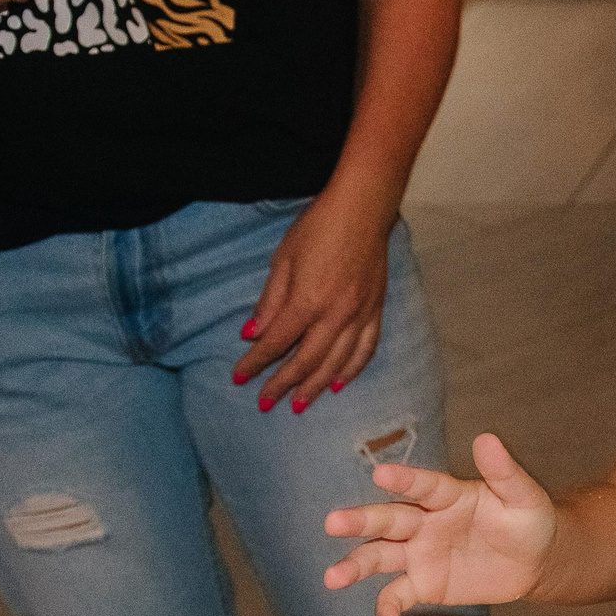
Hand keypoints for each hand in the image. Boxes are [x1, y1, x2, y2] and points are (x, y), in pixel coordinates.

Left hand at [234, 189, 391, 411]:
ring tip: (299, 405)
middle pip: (306, 360)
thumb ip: (270, 300)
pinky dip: (351, 370)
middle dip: (283, 384)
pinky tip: (338, 384)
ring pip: (337, 362)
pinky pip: (365, 350)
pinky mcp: (376, 311)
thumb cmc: (318, 228)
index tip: (239, 377)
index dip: (255, 362)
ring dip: (315, 386)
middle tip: (265, 403)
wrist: (363, 211)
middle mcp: (336, 315)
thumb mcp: (284, 259)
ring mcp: (360, 316)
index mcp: (308, 300)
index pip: (277, 342)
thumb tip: (253, 334)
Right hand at [323, 433, 557, 615]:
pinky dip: (388, 608)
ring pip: (380, 556)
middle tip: (332, 522)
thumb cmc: (529, 520)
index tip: (380, 474)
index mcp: (448, 495)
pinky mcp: (423, 584)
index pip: (423, 486)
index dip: (404, 480)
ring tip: (332, 578)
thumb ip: (505, 472)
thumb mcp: (524, 497)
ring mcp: (419, 553)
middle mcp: (425, 521)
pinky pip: (399, 595)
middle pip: (388, 520)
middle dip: (360, 521)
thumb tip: (488, 438)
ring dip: (356, 566)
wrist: (534, 561)